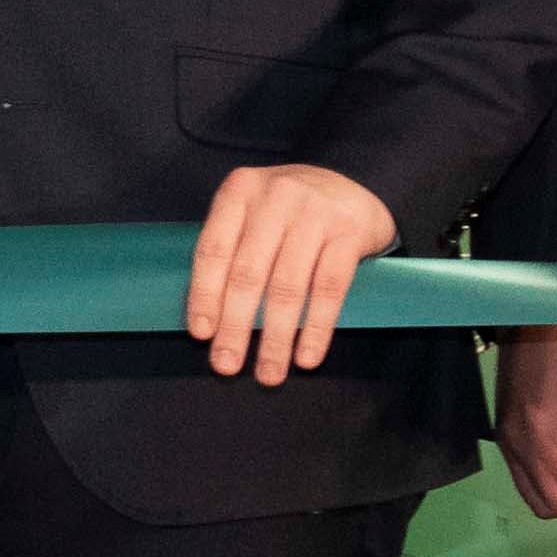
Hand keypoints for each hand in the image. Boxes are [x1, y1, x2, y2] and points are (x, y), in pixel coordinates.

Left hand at [183, 163, 398, 386]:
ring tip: (269, 373)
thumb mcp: (254, 211)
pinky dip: (317, 328)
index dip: (204, 295)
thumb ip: (233, 248)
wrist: (355, 183)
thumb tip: (210, 318)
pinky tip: (307, 357)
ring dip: (277, 338)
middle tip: (226, 366)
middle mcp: (275, 196)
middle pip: (248, 273)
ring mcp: (315, 212)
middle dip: (235, 326)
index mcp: (240, 190)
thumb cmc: (289, 210)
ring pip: (288, 287)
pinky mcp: (350, 231)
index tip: (201, 335)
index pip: (213, 250)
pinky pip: (330, 288)